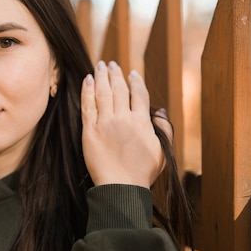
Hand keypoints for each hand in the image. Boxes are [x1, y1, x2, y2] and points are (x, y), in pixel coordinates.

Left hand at [81, 61, 169, 187]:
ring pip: (103, 93)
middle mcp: (123, 118)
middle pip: (119, 89)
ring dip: (101, 76)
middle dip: (115, 73)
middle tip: (111, 64)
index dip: (135, 81)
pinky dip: (88, 90)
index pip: (138, 94)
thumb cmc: (143, 172)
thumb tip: (159, 111)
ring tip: (99, 66)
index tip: (132, 73)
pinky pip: (87, 105)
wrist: (121, 187)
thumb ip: (163, 129)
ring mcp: (105, 123)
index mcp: (142, 122)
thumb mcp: (162, 152)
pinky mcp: (89, 130)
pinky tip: (88, 80)